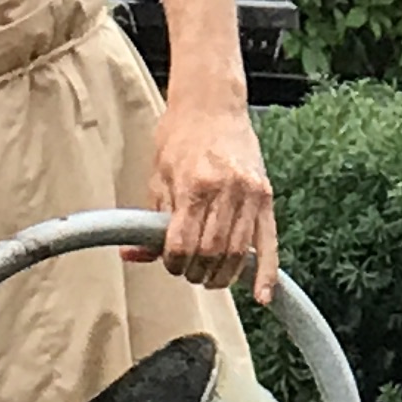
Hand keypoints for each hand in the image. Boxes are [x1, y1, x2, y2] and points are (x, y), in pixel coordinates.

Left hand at [148, 80, 276, 299]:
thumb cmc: (181, 137)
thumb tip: (133, 253)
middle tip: (188, 272)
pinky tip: (263, 295)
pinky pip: (268, 243)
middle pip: (211, 253)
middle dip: (196, 271)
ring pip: (237, 254)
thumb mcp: (158, 176)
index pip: (182, 244)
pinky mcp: (265, 196)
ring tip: (210, 278)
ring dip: (222, 276)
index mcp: (194, 185)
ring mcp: (249, 194)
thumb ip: (150, 219)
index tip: (170, 264)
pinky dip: (266, 272)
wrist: (212, 105)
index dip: (173, 263)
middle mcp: (225, 190)